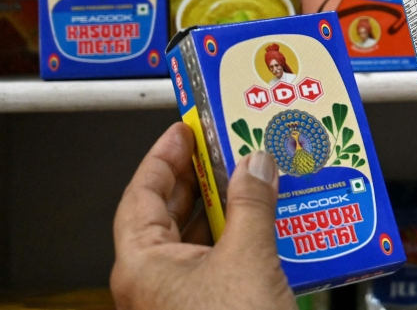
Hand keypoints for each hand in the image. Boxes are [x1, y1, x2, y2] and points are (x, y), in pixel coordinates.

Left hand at [111, 122, 295, 309]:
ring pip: (195, 240)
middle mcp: (153, 282)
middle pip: (168, 213)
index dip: (164, 156)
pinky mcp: (206, 307)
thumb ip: (251, 205)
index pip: (141, 193)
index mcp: (143, 265)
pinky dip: (238, 239)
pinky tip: (266, 226)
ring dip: (225, 210)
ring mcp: (178, 298)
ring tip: (254, 182)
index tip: (185, 131)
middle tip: (223, 148)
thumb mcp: (247, 258)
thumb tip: (254, 165)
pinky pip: (216, 262)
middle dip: (200, 178)